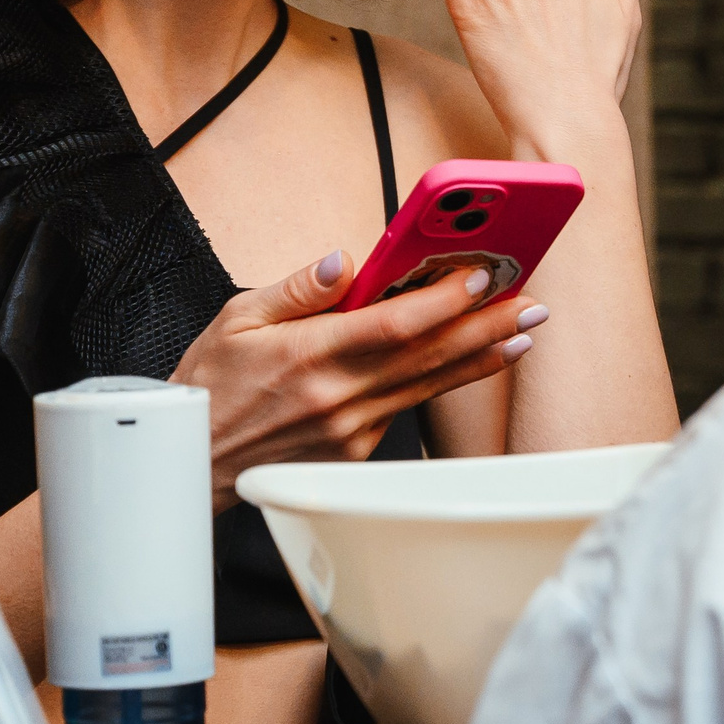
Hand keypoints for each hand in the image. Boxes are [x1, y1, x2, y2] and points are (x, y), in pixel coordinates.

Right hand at [171, 247, 548, 508]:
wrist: (191, 461)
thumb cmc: (212, 384)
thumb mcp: (237, 319)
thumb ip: (297, 289)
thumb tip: (343, 262)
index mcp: (310, 357)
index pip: (395, 325)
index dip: (445, 301)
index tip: (481, 276)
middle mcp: (339, 397)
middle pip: (428, 357)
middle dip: (487, 328)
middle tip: (532, 305)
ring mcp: (351, 430)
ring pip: (429, 386)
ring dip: (481, 357)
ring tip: (522, 332)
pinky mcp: (355, 452)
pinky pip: (407, 408)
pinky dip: (443, 382)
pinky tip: (473, 361)